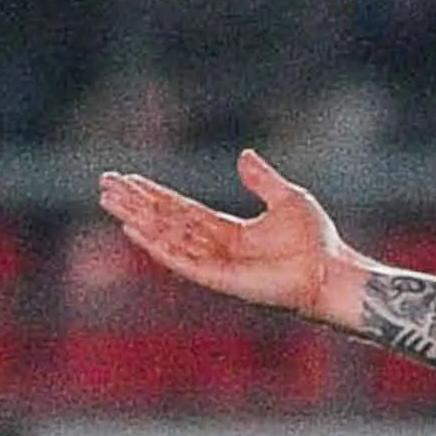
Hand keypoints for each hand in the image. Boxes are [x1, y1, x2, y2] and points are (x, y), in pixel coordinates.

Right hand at [97, 149, 365, 330]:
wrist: (331, 272)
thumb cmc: (316, 242)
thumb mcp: (287, 199)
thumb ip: (261, 180)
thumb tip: (243, 155)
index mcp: (230, 231)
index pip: (181, 209)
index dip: (154, 194)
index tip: (127, 179)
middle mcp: (216, 248)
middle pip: (165, 220)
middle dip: (135, 203)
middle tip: (104, 186)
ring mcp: (215, 265)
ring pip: (166, 237)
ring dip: (137, 218)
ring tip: (109, 201)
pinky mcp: (219, 279)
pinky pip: (180, 260)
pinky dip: (156, 244)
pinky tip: (134, 229)